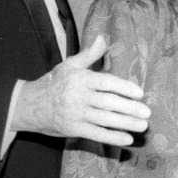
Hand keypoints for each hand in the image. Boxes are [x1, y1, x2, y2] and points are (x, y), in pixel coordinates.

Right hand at [14, 35, 149, 146]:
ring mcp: (76, 114)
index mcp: (80, 79)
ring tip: (143, 126)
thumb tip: (103, 39)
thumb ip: (89, 55)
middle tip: (147, 113)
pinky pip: (96, 134)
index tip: (140, 93)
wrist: (30, 105)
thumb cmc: (54, 83)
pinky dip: (112, 138)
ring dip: (125, 124)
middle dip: (129, 108)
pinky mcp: (74, 129)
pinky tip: (127, 139)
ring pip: (104, 120)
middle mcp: (78, 96)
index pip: (105, 82)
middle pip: (108, 103)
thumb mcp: (69, 65)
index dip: (123, 87)